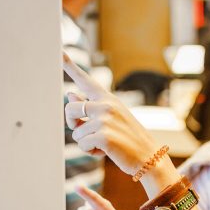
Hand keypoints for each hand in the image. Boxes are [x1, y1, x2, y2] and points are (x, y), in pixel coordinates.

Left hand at [62, 53, 159, 174]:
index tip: (59, 52)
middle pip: (70, 108)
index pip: (85, 80)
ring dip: (86, 142)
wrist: (149, 156)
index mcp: (108, 99)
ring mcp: (105, 120)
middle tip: (87, 133)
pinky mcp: (103, 136)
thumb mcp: (111, 118)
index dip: (70, 67)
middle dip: (72, 123)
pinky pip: (82, 145)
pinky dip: (91, 151)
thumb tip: (70, 93)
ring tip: (106, 143)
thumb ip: (90, 107)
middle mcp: (106, 105)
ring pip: (76, 132)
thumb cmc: (129, 137)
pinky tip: (106, 151)